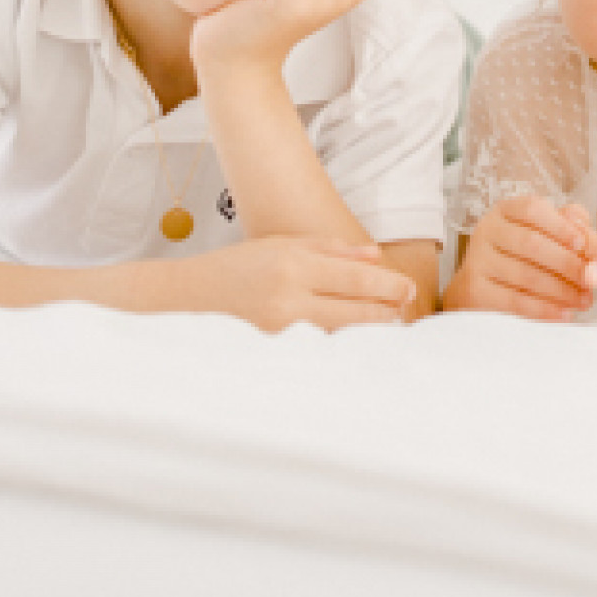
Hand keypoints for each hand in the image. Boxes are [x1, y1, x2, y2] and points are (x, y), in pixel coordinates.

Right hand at [153, 234, 413, 332]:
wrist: (189, 297)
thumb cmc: (238, 266)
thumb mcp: (283, 243)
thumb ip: (331, 249)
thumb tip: (374, 255)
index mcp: (293, 266)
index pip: (354, 278)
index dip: (386, 286)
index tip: (408, 291)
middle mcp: (288, 300)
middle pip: (352, 313)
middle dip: (383, 314)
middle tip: (405, 312)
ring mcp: (279, 332)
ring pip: (337, 335)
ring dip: (363, 332)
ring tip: (386, 326)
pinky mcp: (271, 353)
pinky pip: (314, 349)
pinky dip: (335, 345)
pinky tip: (350, 343)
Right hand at [445, 196, 594, 319]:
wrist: (477, 287)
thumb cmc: (519, 256)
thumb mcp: (540, 232)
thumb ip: (565, 223)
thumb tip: (582, 224)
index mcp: (505, 210)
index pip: (532, 209)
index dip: (560, 226)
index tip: (583, 244)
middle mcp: (487, 230)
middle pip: (530, 243)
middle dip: (567, 264)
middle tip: (591, 280)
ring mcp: (476, 260)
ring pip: (526, 275)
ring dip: (561, 290)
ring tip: (584, 300)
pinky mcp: (473, 290)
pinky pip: (514, 301)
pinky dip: (544, 310)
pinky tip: (564, 314)